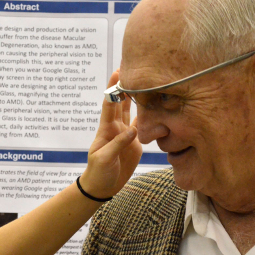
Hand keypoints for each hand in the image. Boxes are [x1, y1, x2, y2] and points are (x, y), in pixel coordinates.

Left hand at [79, 69, 141, 198]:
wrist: (102, 187)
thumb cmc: (98, 173)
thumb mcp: (105, 159)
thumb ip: (117, 144)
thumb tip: (133, 131)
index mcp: (106, 129)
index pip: (109, 104)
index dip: (113, 88)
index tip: (118, 71)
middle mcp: (116, 128)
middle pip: (122, 102)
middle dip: (126, 85)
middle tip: (134, 67)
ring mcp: (126, 134)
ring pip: (133, 111)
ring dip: (138, 97)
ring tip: (148, 81)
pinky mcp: (136, 143)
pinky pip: (143, 125)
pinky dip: (149, 115)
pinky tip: (157, 104)